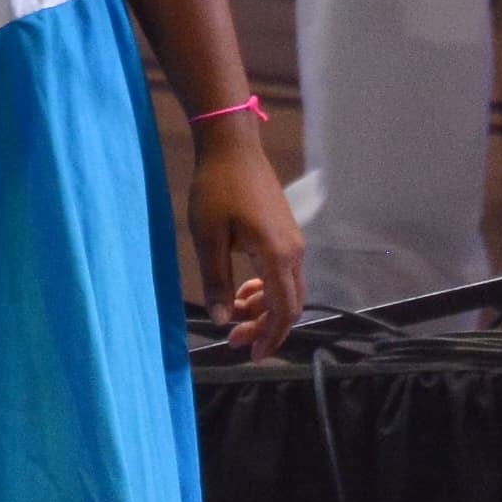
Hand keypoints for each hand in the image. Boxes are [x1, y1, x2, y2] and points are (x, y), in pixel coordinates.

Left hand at [187, 119, 304, 355]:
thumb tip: (222, 319)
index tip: (252, 354)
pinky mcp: (285, 233)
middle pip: (289, 305)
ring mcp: (292, 241)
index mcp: (277, 256)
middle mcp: (294, 252)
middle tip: (233, 341)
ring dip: (263, 308)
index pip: (283, 310)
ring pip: (287, 289)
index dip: (270, 336)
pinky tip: (242, 291)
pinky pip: (283, 272)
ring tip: (232, 316)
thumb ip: (216, 281)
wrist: (231, 146)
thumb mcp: (208, 238)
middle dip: (264, 327)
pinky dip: (265, 288)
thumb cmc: (216, 188)